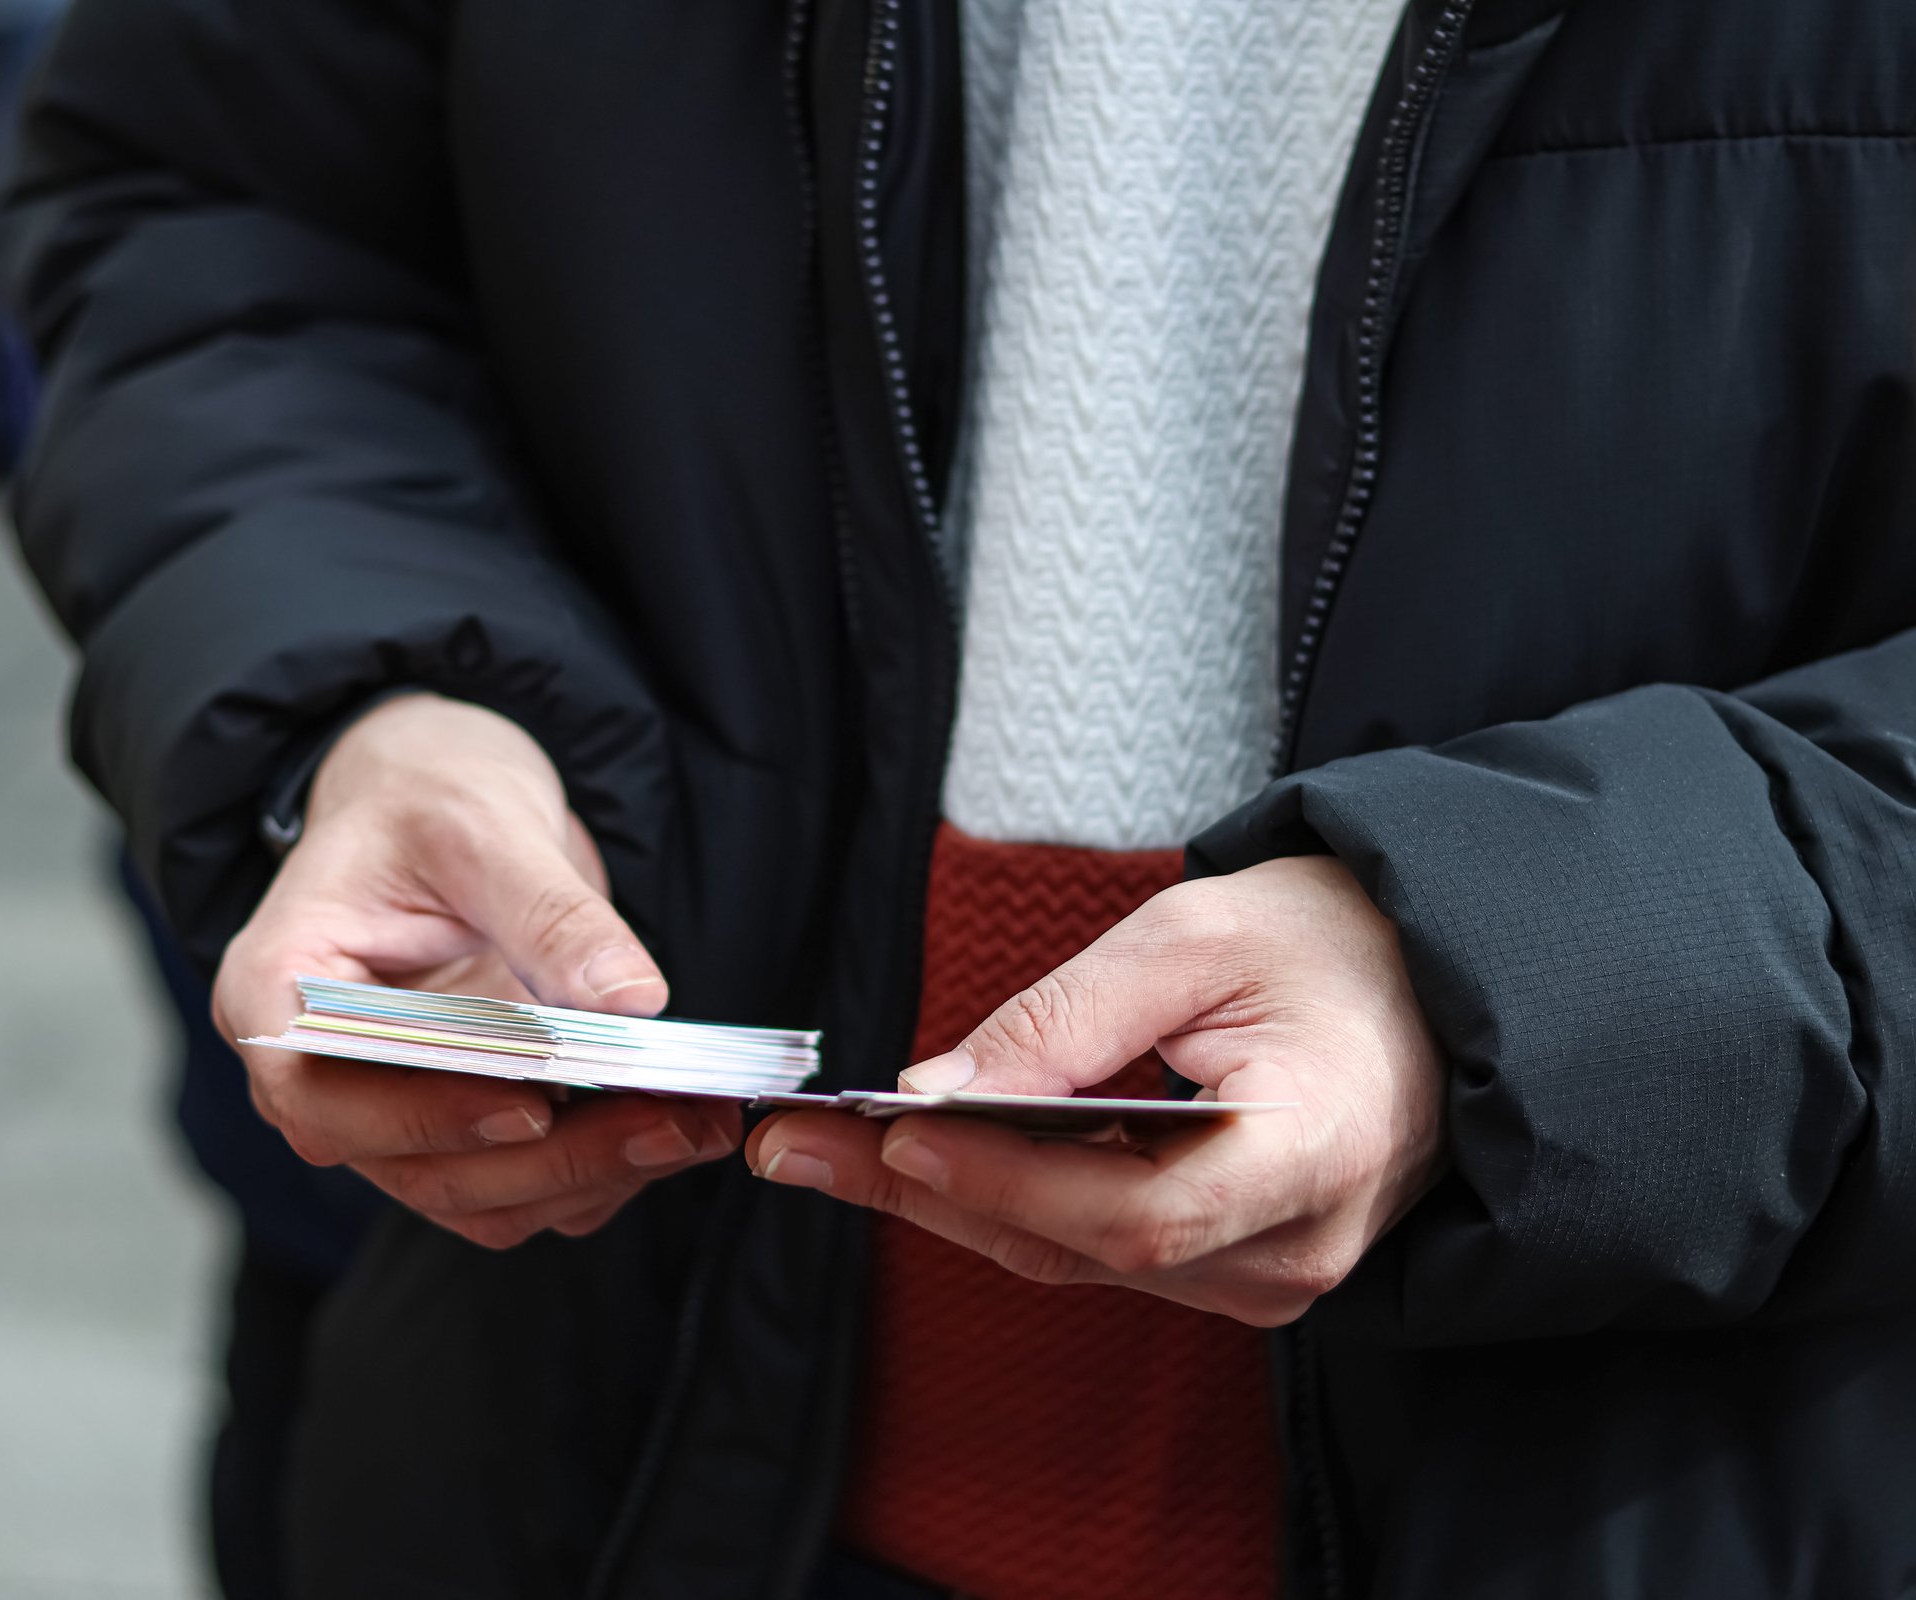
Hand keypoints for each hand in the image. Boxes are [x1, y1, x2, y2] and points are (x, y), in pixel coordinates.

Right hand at [212, 694, 738, 1249]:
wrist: (440, 799)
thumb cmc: (428, 796)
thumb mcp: (484, 826)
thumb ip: (550, 915)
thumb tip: (629, 999)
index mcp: (279, 994)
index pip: (327, 1097)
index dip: (430, 1115)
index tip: (537, 1107)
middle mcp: (316, 1074)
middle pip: (414, 1165)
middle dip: (550, 1159)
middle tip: (669, 1122)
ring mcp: (386, 1109)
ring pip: (474, 1194)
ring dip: (586, 1177)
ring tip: (693, 1126)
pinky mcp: (456, 1122)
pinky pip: (518, 1186)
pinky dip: (594, 1173)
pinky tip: (672, 1128)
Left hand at [745, 856, 1445, 1324]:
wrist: (1444, 985)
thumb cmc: (1337, 943)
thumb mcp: (1198, 936)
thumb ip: (1069, 1019)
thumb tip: (936, 1089)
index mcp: (1313, 1156)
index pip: (1130, 1209)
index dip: (999, 1181)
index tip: (887, 1130)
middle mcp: (1297, 1248)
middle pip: (1082, 1250)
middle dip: (926, 1195)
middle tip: (790, 1149)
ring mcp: (1274, 1274)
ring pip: (1079, 1260)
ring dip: (951, 1203)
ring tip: (825, 1150)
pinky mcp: (1241, 1268)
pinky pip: (1105, 1250)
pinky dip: (1011, 1203)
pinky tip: (924, 1158)